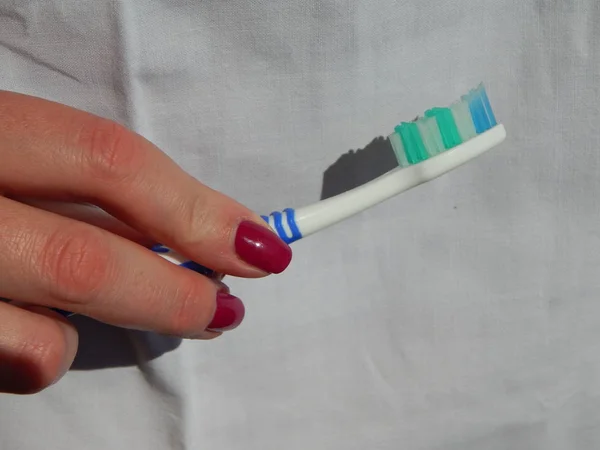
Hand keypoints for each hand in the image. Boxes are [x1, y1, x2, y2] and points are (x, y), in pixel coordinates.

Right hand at [0, 91, 291, 393]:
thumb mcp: (24, 153)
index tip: (258, 245)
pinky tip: (27, 327)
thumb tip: (200, 233)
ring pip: (36, 333)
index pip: (108, 161)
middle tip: (224, 311)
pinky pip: (5, 363)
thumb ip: (96, 188)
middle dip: (172, 295)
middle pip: (83, 259)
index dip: (194, 208)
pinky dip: (36, 354)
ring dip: (91, 331)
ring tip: (110, 314)